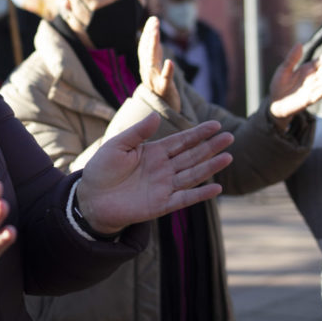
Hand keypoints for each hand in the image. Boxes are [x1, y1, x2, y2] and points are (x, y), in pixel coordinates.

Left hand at [77, 113, 232, 233]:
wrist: (91, 198)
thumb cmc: (102, 170)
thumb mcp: (117, 146)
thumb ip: (137, 132)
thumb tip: (157, 116)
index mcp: (154, 152)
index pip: (181, 141)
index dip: (198, 133)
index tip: (216, 125)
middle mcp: (163, 168)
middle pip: (192, 155)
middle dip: (211, 147)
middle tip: (230, 137)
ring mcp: (164, 186)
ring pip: (193, 174)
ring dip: (210, 167)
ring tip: (228, 157)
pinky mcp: (161, 204)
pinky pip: (184, 198)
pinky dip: (200, 194)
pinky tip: (216, 188)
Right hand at [138, 15, 179, 111]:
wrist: (164, 111)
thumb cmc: (160, 86)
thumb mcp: (156, 65)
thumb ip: (154, 49)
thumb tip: (152, 29)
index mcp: (145, 66)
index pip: (144, 47)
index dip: (147, 33)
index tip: (153, 19)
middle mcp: (147, 72)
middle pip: (146, 52)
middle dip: (150, 36)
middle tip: (154, 22)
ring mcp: (155, 81)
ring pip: (152, 63)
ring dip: (153, 48)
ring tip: (156, 34)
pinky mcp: (165, 90)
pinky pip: (165, 80)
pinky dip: (167, 71)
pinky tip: (170, 62)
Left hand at [268, 44, 321, 130]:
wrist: (274, 102)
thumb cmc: (280, 84)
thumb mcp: (284, 69)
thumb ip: (292, 58)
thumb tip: (299, 44)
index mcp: (308, 70)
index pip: (320, 62)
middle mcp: (313, 79)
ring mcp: (311, 89)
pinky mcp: (307, 100)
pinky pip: (318, 95)